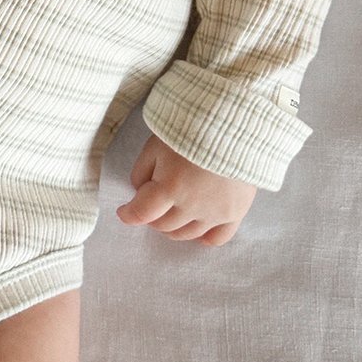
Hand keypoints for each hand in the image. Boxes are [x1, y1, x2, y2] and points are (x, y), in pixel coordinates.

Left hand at [117, 135, 256, 246]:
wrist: (237, 122)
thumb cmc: (192, 128)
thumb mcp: (157, 143)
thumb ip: (142, 171)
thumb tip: (140, 192)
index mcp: (170, 187)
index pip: (142, 213)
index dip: (129, 214)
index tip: (125, 212)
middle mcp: (192, 206)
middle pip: (163, 225)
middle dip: (152, 216)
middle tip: (153, 202)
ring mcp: (215, 212)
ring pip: (186, 234)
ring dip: (174, 226)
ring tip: (173, 210)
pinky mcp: (236, 212)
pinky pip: (217, 238)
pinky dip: (204, 237)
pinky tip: (198, 227)